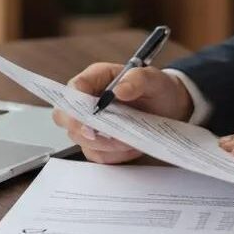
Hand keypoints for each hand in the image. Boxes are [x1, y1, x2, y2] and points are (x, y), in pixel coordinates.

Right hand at [51, 63, 192, 164]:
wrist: (169, 107)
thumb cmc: (158, 89)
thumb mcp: (154, 79)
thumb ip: (137, 79)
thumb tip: (119, 90)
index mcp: (97, 78)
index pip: (73, 89)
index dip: (75, 104)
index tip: (89, 118)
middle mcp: (89, 100)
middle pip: (64, 116)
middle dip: (82, 130)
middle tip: (105, 135)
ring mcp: (91, 123)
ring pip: (79, 139)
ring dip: (103, 145)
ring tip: (128, 141)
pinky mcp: (99, 142)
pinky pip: (95, 154)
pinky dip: (112, 156)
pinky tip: (130, 148)